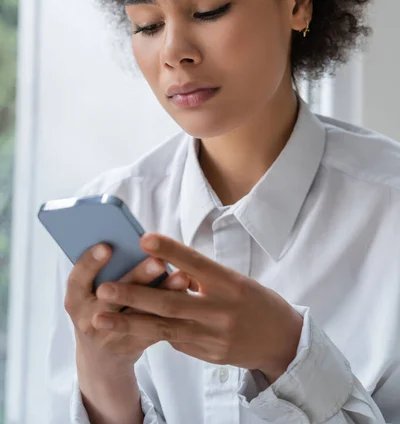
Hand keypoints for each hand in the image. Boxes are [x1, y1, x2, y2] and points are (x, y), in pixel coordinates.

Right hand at [64, 243, 190, 366]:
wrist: (101, 358)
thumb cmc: (99, 307)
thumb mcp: (90, 293)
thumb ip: (106, 270)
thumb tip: (136, 240)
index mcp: (75, 300)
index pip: (77, 279)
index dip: (90, 263)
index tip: (107, 246)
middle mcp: (87, 319)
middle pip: (114, 295)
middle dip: (137, 277)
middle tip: (158, 261)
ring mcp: (109, 337)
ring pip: (139, 312)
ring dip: (162, 293)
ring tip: (182, 277)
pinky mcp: (132, 346)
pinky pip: (154, 327)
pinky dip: (172, 311)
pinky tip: (187, 296)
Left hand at [94, 234, 303, 382]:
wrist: (281, 340)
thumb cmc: (254, 301)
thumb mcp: (234, 281)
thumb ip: (202, 275)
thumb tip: (167, 267)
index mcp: (230, 284)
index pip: (195, 263)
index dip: (170, 251)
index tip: (144, 238)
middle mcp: (221, 310)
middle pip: (172, 302)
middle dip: (135, 295)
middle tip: (104, 288)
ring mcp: (213, 337)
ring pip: (165, 328)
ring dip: (130, 322)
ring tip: (101, 316)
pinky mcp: (207, 355)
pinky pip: (175, 342)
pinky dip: (152, 333)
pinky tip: (128, 328)